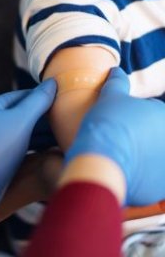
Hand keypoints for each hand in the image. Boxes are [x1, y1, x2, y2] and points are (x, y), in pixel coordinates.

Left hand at [0, 80, 56, 234]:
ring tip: (67, 136)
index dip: (45, 96)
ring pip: (23, 133)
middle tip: (72, 120)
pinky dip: (35, 149)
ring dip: (43, 134)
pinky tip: (52, 153)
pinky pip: (19, 149)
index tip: (67, 99)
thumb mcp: (19, 121)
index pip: (23, 95)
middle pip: (24, 114)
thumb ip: (37, 101)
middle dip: (46, 117)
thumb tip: (52, 82)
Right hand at [66, 68, 164, 205]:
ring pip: (153, 157)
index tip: (121, 121)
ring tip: (120, 154)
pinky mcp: (160, 188)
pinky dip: (139, 175)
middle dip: (140, 136)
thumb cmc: (108, 124)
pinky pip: (150, 178)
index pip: (154, 113)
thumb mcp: (110, 97)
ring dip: (141, 155)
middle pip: (155, 136)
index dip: (135, 116)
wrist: (100, 160)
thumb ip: (117, 82)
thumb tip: (115, 70)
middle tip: (120, 137)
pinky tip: (122, 169)